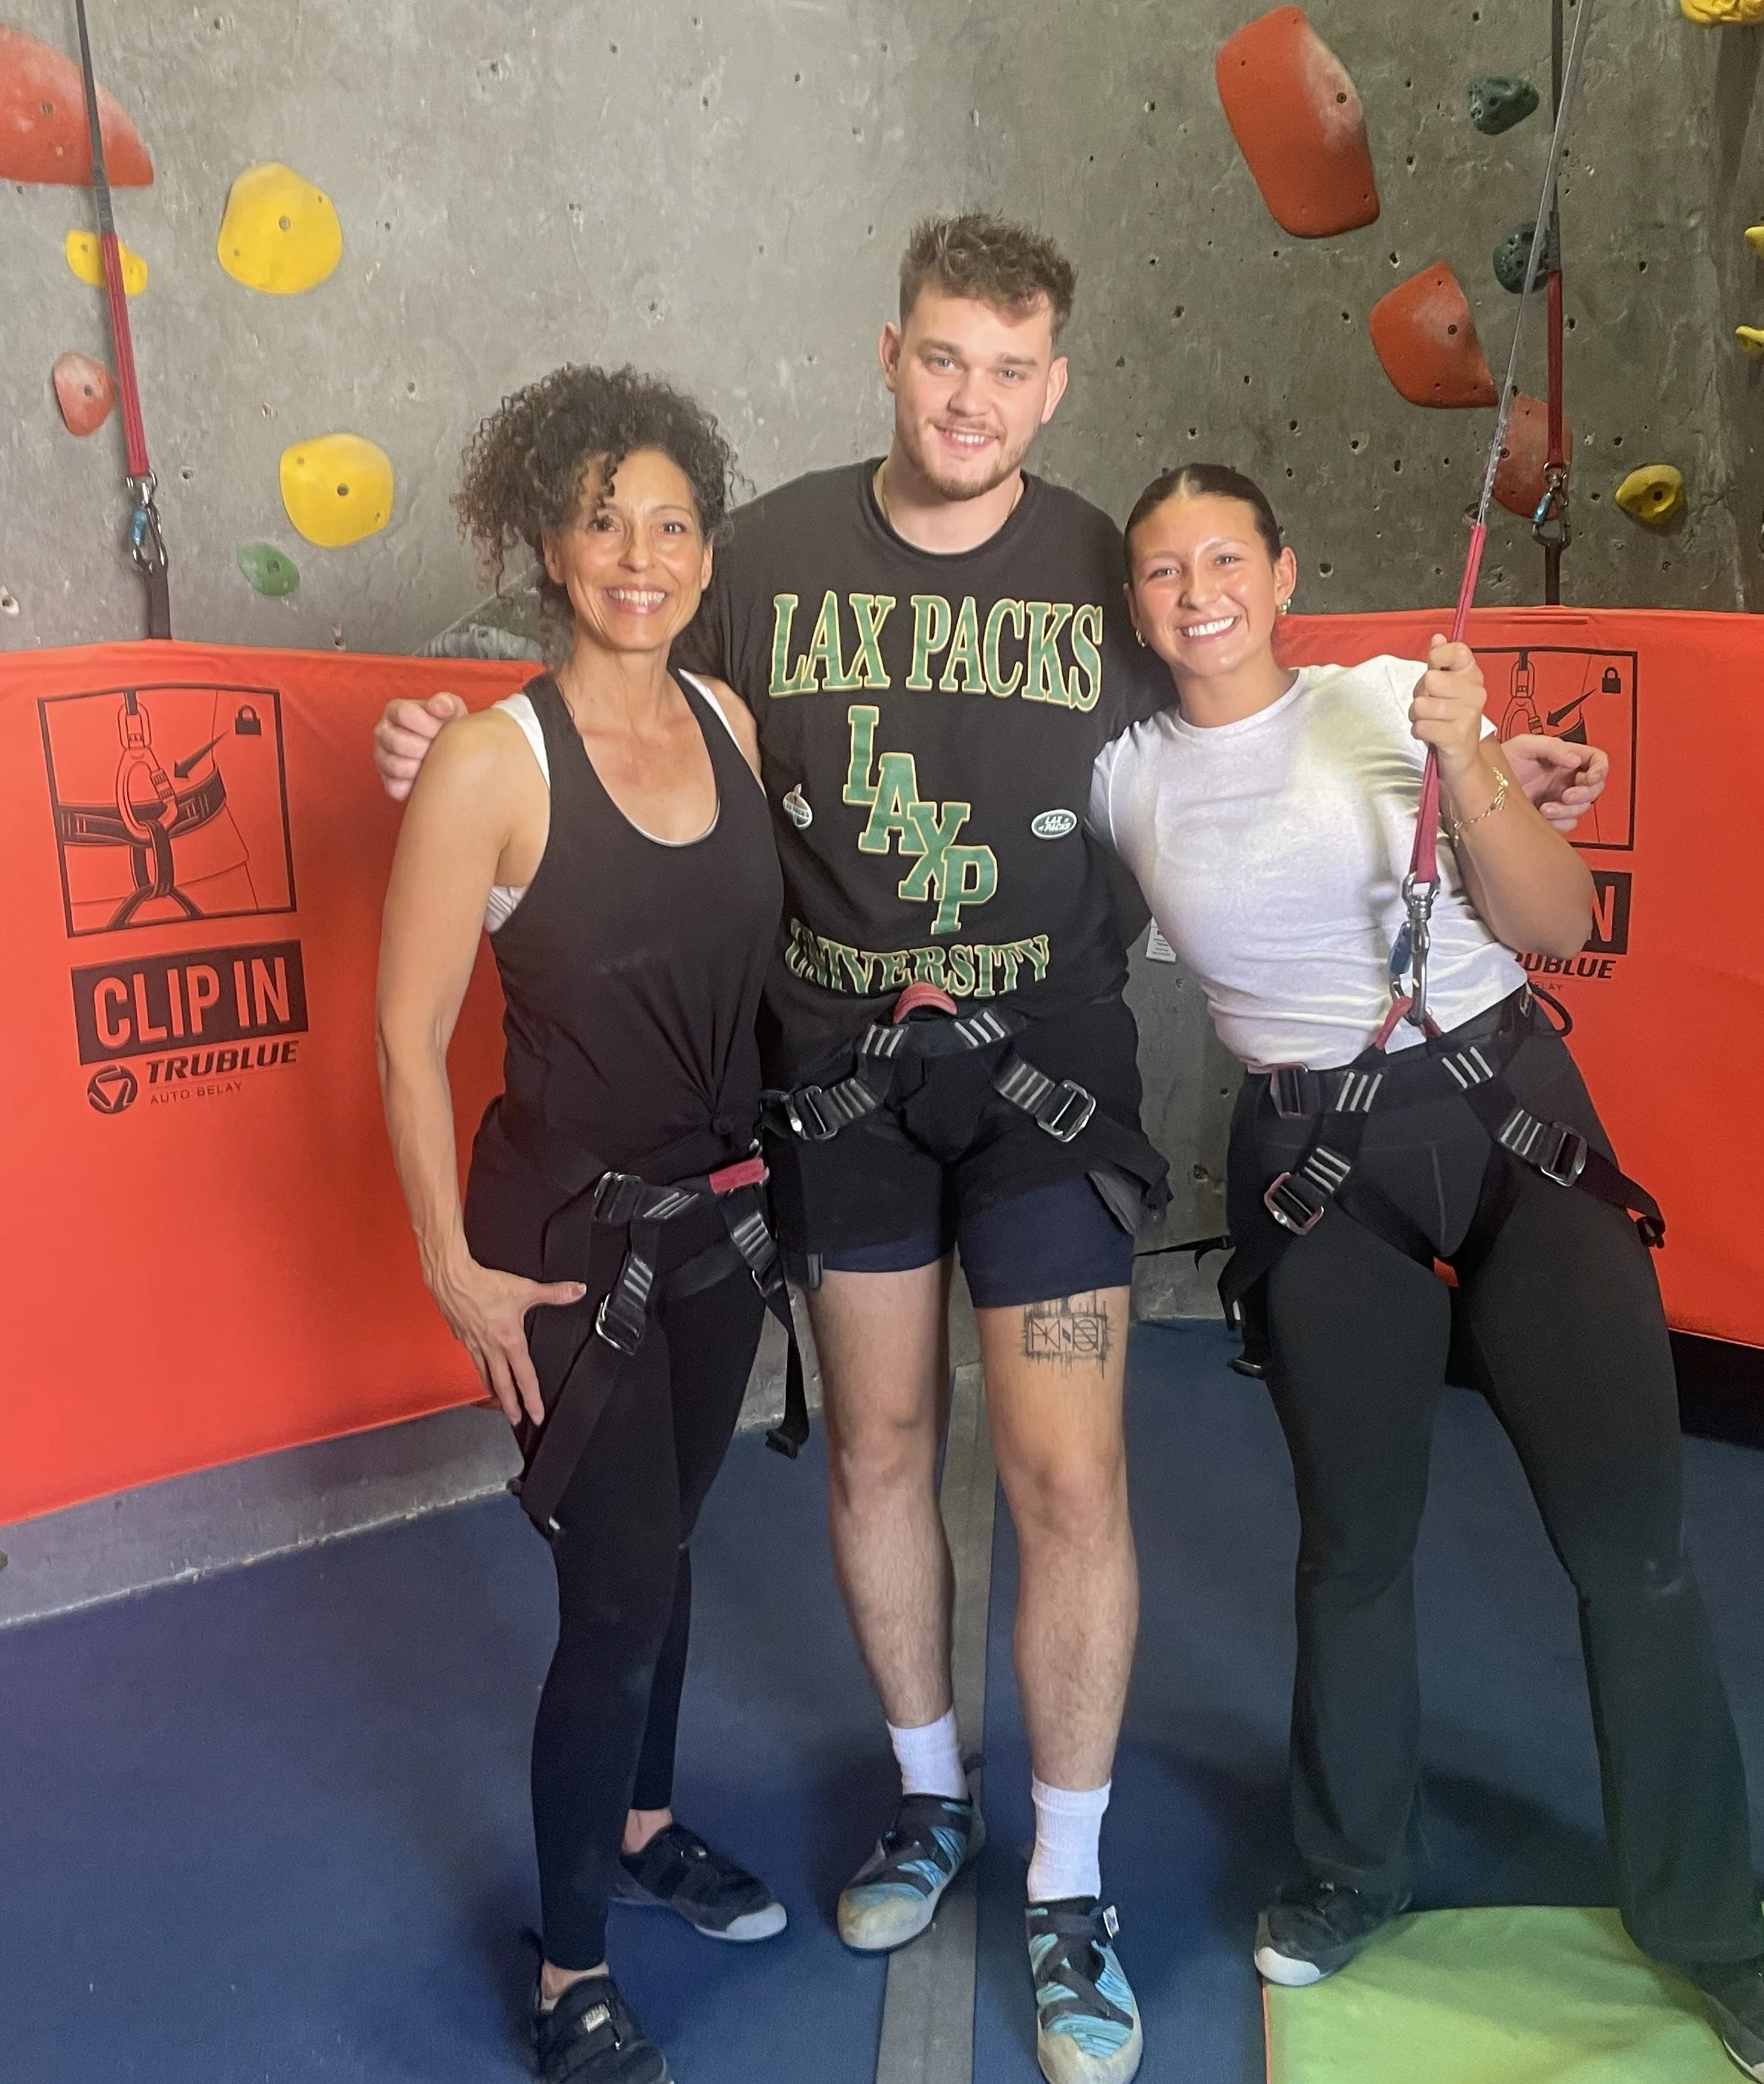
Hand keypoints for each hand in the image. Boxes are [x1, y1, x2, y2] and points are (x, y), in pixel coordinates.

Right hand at [374, 691, 467, 801]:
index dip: (428, 724)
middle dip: (425, 748)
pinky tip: (426, 779)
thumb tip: (438, 708)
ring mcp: (381, 757)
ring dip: (421, 768)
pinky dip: (414, 787)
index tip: (442, 731)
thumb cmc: (449, 726)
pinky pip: (395, 787)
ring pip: (396, 766)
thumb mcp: (452, 709)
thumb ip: (446, 703)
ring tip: (434, 763)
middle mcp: (382, 732)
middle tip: (439, 751)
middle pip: (398, 742)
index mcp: (395, 710)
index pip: (405, 714)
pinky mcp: (386, 780)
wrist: (451, 752)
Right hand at [429, 1254, 585, 1426]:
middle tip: (516, 1420)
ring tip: (500, 1402)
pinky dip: (480, 1370)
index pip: (524, 1377)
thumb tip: (576, 1291)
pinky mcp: (462, 1339)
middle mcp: (490, 1348)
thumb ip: (553, 1293)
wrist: (451, 1279)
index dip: (532, 1399)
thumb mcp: (524, 1289)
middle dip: (510, 1407)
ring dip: (494, 1392)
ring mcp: (474, 1346)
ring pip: (485, 1376)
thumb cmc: (483, 1285)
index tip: (536, 1414)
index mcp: (508, 1340)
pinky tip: (483, 1369)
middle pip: (502, 1386)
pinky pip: (473, 1360)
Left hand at [1409, 636, 1487, 778]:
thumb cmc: (1449, 718)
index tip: (1435, 671)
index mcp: (1473, 674)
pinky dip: (1419, 732)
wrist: (1462, 757)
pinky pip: (1421, 726)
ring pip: (1420, 705)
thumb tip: (1437, 637)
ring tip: (1431, 721)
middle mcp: (1476, 692)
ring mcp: (1468, 714)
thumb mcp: (1445, 687)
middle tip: (1431, 706)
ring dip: (1418, 717)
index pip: (1456, 650)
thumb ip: (1439, 662)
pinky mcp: (1457, 736)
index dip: (1436, 658)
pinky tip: (1431, 735)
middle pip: (1429, 680)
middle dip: (1420, 695)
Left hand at [1500, 733, 1608, 833]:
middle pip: (1595, 788)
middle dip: (1584, 794)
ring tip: (1546, 808)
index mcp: (1564, 758)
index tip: (1590, 777)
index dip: (1600, 769)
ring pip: (1582, 808)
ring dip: (1567, 811)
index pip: (1596, 760)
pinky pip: (1568, 824)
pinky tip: (1542, 816)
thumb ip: (1552, 747)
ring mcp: (1558, 798)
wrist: (1484, 788)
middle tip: (1566, 795)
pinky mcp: (1550, 816)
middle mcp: (1564, 778)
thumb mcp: (1524, 745)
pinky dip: (1559, 823)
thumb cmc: (1500, 761)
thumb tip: (1575, 760)